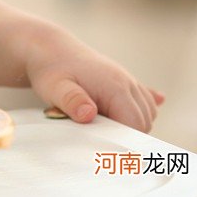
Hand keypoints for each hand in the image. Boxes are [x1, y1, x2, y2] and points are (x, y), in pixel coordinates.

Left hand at [25, 29, 163, 132]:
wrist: (49, 49)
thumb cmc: (51, 69)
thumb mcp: (55, 87)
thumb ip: (72, 101)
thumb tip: (89, 114)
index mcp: (115, 86)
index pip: (136, 125)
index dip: (122, 139)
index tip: (104, 147)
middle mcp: (127, 82)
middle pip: (144, 122)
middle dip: (126, 134)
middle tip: (99, 136)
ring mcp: (128, 80)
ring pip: (147, 113)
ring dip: (131, 124)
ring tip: (104, 124)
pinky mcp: (124, 81)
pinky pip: (145, 100)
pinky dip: (140, 111)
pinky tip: (134, 117)